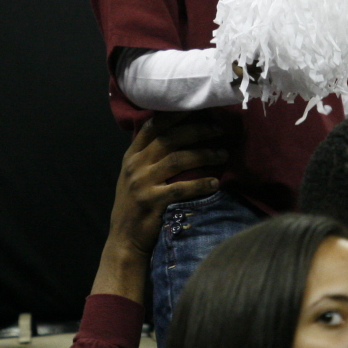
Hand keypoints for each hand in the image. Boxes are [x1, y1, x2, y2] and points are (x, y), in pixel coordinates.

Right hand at [107, 112, 226, 260]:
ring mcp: (142, 183)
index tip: (198, 107)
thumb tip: (177, 133)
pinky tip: (216, 182)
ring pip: (178, 159)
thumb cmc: (134, 206)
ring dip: (205, 154)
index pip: (154, 125)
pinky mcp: (152, 202)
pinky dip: (201, 184)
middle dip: (198, 130)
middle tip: (220, 129)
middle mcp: (135, 165)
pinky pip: (182, 188)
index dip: (176, 113)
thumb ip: (149, 155)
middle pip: (170, 138)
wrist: (124, 240)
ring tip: (223, 154)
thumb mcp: (133, 175)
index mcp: (132, 155)